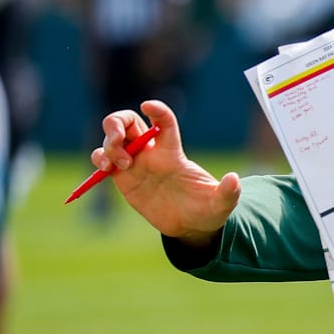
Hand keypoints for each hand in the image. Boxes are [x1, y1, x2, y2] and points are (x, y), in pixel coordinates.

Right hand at [92, 100, 241, 245]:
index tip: (149, 105)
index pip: (164, 123)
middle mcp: (151, 153)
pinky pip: (103, 159)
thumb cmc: (208, 210)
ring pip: (112, 138)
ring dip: (108, 145)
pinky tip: (106, 170)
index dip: (157, 110)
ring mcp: (135, 164)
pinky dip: (98, 159)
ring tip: (120, 164)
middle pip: (129, 121)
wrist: (190, 227)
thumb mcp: (221, 204)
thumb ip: (227, 193)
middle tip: (118, 140)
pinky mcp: (122, 178)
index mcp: (173, 152)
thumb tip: (235, 179)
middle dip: (116, 123)